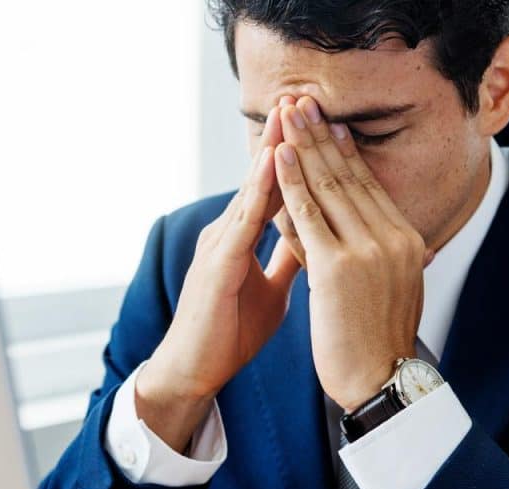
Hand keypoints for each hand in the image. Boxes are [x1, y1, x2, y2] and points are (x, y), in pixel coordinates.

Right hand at [135, 106, 301, 451]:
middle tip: (301, 97)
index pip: (273, 188)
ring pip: (251, 190)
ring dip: (270, 150)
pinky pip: (242, 222)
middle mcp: (227, 232)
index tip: (315, 125)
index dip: (293, 157)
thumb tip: (314, 239)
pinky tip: (274, 164)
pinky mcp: (217, 265)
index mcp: (241, 238)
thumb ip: (288, 260)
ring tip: (288, 113)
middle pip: (261, 178)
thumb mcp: (272, 290)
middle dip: (281, 138)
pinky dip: (259, 191)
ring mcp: (219, 245)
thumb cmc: (228, 333)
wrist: (194, 372)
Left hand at [273, 96, 434, 412]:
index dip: (345, 152)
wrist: (380, 382)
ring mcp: (367, 250)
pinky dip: (292, 182)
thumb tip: (380, 235)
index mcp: (407, 241)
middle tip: (304, 102)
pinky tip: (279, 157)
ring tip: (286, 115)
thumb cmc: (377, 343)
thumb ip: (384, 256)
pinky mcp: (339, 267)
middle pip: (350, 176)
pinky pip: (308, 215)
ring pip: (329, 187)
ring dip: (304, 146)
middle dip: (323, 135)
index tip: (328, 123)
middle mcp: (393, 238)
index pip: (369, 186)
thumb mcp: (392, 289)